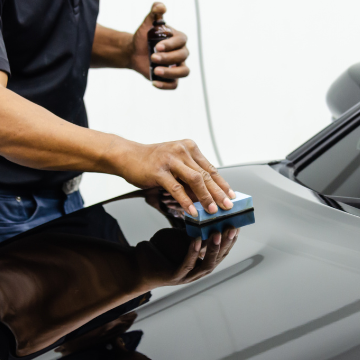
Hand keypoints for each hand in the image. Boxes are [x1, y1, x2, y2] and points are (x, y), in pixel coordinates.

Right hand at [113, 138, 234, 216]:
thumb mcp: (175, 164)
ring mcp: (170, 160)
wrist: (127, 156)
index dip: (222, 183)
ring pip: (194, 180)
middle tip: (227, 206)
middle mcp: (182, 150)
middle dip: (218, 192)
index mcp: (189, 148)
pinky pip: (176, 188)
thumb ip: (189, 176)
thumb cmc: (153, 161)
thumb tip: (206, 196)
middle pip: (205, 175)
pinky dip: (186, 201)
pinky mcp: (159, 171)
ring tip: (212, 210)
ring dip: (205, 197)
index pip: (210, 168)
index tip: (232, 195)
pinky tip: (192, 211)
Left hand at [128, 2, 189, 89]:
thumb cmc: (143, 38)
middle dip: (168, 58)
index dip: (171, 45)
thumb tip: (160, 6)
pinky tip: (154, 83)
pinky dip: (166, 85)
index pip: (181, 41)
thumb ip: (154, 13)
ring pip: (184, 72)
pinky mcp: (172, 78)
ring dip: (171, 72)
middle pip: (182, 57)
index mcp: (178, 39)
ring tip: (156, 71)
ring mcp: (178, 66)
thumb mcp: (147, 24)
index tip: (157, 46)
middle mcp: (181, 53)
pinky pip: (175, 85)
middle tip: (152, 57)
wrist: (134, 52)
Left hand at [138, 228, 239, 289]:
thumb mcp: (181, 237)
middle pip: (218, 258)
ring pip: (206, 264)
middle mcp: (198, 271)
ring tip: (217, 233)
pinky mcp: (174, 277)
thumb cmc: (161, 250)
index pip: (222, 251)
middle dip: (226, 243)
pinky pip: (186, 264)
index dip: (231, 239)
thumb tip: (207, 212)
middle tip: (232, 227)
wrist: (138, 263)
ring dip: (212, 249)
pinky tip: (196, 240)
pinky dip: (192, 252)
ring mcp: (187, 276)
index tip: (238, 224)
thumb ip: (195, 230)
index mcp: (202, 261)